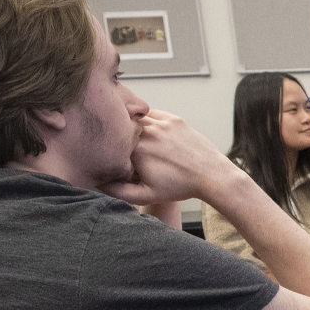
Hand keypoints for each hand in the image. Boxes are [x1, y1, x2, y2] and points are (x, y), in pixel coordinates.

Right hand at [99, 110, 241, 205]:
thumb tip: (98, 183)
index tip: (116, 159)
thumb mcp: (146, 195)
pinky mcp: (173, 119)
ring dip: (132, 126)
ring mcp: (161, 124)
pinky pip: (152, 114)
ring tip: (135, 140)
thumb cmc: (179, 187)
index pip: (112, 144)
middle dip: (120, 137)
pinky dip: (147, 121)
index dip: (111, 151)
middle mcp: (147, 133)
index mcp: (136, 150)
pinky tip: (148, 131)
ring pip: (136, 119)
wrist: (210, 176)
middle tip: (125, 149)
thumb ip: (118, 191)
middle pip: (122, 129)